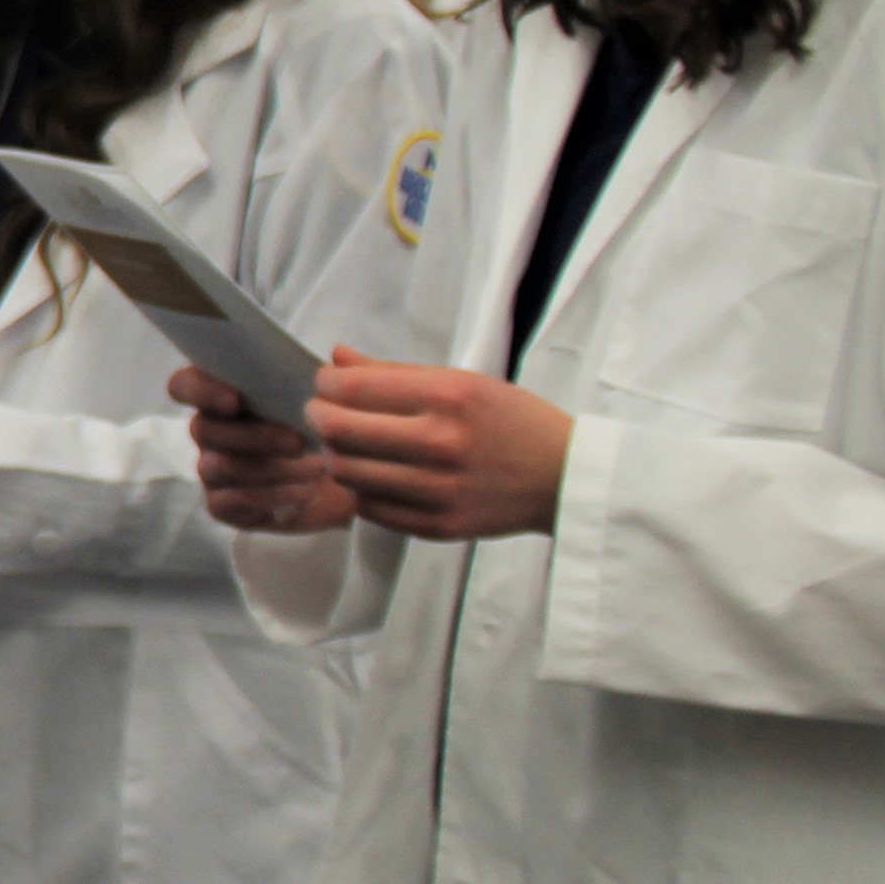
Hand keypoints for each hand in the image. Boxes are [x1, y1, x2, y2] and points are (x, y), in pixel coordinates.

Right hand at [170, 366, 355, 532]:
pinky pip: (235, 500)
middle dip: (255, 436)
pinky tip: (303, 492)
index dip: (199, 390)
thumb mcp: (337, 400)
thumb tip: (339, 353)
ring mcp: (212, 469)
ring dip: (272, 468)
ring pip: (222, 466)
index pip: (183, 385)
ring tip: (315, 469)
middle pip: (204, 429)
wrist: (342, 484)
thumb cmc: (327, 431)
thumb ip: (339, 375)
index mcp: (223, 394)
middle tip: (299, 441)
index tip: (234, 400)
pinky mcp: (223, 504)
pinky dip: (273, 495)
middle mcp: (208, 430)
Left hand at [302, 347, 573, 541]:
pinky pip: (369, 508)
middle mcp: (441, 442)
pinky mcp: (439, 525)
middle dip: (319, 417)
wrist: (565, 477)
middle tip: (323, 413)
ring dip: (337, 455)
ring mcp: (439, 489)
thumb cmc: (512, 421)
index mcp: (448, 396)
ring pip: (347, 473)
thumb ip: (394, 372)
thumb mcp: (463, 382)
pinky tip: (376, 476)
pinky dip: (361, 489)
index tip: (325, 384)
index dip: (324, 385)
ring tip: (350, 444)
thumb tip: (336, 358)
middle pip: (339, 432)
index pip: (351, 389)